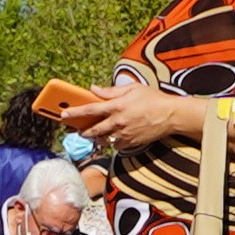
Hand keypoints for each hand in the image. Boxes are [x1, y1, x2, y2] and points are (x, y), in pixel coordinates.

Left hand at [56, 82, 201, 152]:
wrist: (171, 115)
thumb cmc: (153, 98)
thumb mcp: (132, 88)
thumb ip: (111, 91)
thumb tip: (94, 89)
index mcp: (117, 106)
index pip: (90, 110)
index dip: (75, 112)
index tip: (63, 114)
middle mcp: (118, 122)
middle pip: (93, 130)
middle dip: (83, 131)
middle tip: (79, 130)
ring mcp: (124, 135)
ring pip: (103, 140)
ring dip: (97, 138)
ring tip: (96, 134)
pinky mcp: (131, 143)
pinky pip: (116, 145)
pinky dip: (112, 142)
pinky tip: (114, 137)